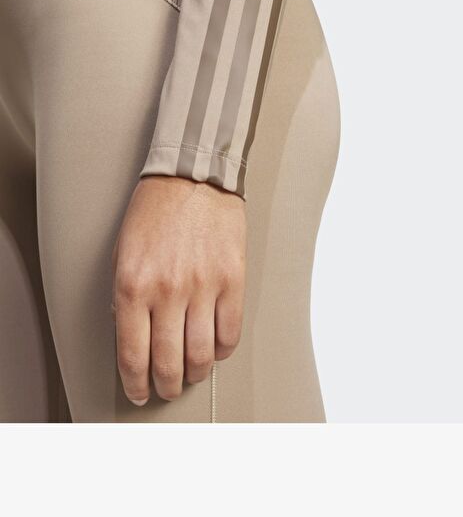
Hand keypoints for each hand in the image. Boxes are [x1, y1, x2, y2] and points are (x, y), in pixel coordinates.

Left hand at [111, 175, 245, 405]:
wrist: (192, 177)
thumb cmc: (154, 212)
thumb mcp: (122, 252)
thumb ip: (124, 297)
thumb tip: (131, 335)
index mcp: (132, 285)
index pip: (132, 354)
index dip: (135, 383)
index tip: (139, 392)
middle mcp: (167, 291)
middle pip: (168, 363)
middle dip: (164, 386)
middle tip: (165, 389)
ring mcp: (203, 287)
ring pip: (202, 355)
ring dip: (195, 373)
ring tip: (191, 373)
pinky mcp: (232, 279)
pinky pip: (231, 332)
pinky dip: (223, 350)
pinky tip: (216, 349)